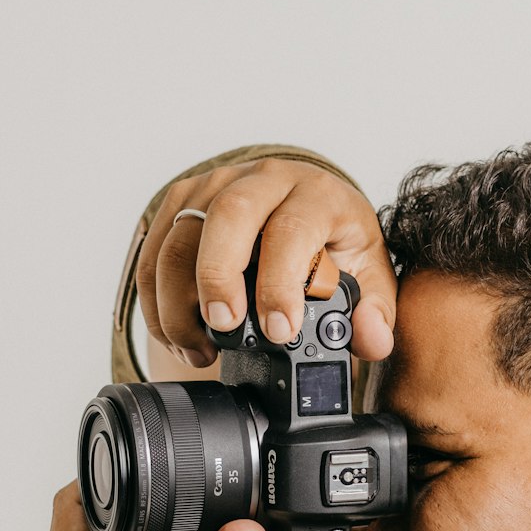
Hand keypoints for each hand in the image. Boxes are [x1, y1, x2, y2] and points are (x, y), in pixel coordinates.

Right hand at [136, 155, 396, 368]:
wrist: (301, 204)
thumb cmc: (334, 240)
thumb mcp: (368, 273)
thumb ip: (375, 312)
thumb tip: (371, 339)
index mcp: (316, 194)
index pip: (292, 229)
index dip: (281, 282)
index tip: (280, 329)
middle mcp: (263, 181)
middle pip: (227, 217)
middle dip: (219, 278)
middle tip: (224, 329)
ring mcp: (215, 186)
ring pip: (180, 237)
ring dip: (180, 301)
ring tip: (199, 349)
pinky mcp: (181, 203)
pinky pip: (155, 251)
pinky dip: (158, 301)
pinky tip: (179, 336)